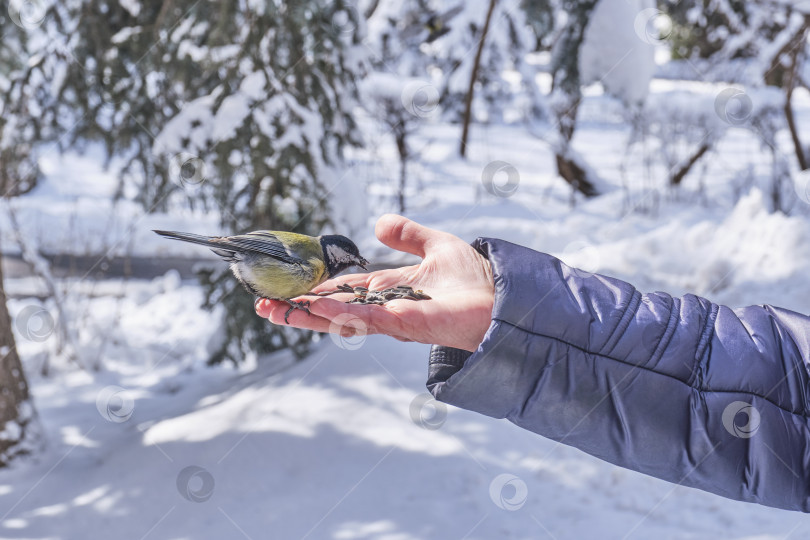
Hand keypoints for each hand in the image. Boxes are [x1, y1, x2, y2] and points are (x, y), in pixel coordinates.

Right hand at [255, 214, 494, 351]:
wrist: (504, 296)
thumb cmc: (476, 278)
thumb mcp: (436, 245)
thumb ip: (408, 235)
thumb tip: (379, 224)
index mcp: (387, 290)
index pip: (341, 291)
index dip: (313, 290)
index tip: (285, 290)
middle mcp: (384, 307)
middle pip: (332, 309)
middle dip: (298, 309)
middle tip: (262, 305)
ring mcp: (392, 317)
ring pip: (340, 318)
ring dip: (307, 315)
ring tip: (273, 310)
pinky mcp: (406, 323)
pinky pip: (366, 319)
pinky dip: (339, 314)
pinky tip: (314, 308)